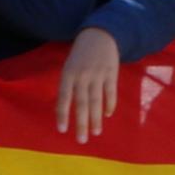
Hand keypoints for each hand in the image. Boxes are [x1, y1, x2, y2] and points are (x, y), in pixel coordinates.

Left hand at [57, 27, 122, 141]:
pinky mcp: (111, 73)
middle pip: (82, 103)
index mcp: (68, 74)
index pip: (64, 98)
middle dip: (81, 123)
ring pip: (96, 101)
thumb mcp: (69, 67)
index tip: (62, 130)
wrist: (100, 34)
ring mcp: (98, 74)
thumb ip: (68, 86)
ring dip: (96, 118)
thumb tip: (65, 110)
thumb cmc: (80, 55)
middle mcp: (82, 76)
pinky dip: (109, 105)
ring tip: (96, 132)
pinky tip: (107, 115)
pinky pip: (110, 92)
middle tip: (81, 140)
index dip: (63, 115)